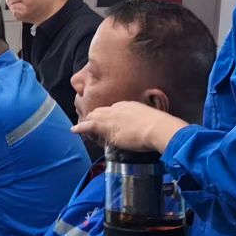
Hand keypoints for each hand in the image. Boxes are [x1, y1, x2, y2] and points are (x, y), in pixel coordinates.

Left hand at [72, 101, 187, 153]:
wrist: (159, 128)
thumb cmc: (161, 126)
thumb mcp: (152, 118)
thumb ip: (145, 121)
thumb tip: (145, 128)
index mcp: (128, 105)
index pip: (112, 109)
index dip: (107, 116)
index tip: (106, 121)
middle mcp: (117, 108)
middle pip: (100, 111)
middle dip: (94, 117)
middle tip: (90, 123)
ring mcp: (111, 117)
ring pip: (94, 117)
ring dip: (87, 122)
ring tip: (81, 127)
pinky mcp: (107, 128)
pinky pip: (89, 126)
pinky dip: (81, 128)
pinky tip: (74, 130)